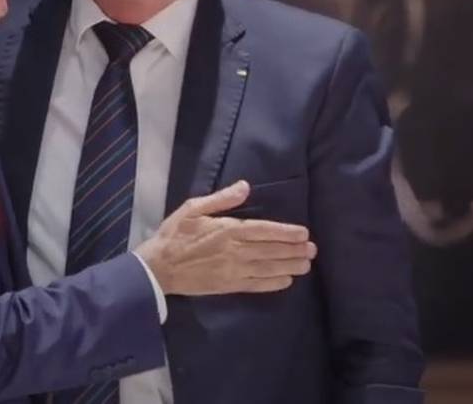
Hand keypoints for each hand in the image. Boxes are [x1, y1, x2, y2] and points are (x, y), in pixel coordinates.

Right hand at [135, 180, 317, 295]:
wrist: (159, 267)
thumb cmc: (175, 234)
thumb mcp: (193, 208)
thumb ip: (221, 199)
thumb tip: (245, 186)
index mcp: (228, 230)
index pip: (264, 231)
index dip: (286, 233)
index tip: (304, 234)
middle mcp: (235, 251)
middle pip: (271, 250)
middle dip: (294, 250)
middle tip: (313, 250)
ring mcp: (233, 270)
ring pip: (268, 268)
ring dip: (289, 266)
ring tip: (306, 265)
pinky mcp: (229, 285)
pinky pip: (256, 285)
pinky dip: (273, 283)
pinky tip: (286, 281)